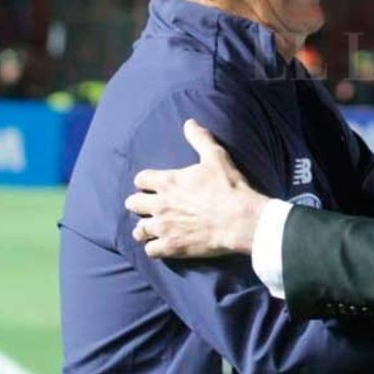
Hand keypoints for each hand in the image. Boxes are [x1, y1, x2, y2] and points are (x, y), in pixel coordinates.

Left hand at [124, 119, 268, 258]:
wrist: (241, 220)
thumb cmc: (229, 187)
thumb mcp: (216, 156)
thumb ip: (199, 138)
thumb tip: (189, 122)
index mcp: (167, 182)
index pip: (140, 180)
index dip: (146, 182)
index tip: (153, 185)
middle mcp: (160, 205)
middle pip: (132, 204)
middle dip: (139, 204)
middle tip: (150, 207)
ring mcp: (164, 228)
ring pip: (138, 230)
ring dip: (144, 228)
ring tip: (153, 228)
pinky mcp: (171, 247)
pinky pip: (150, 250)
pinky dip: (155, 248)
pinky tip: (162, 245)